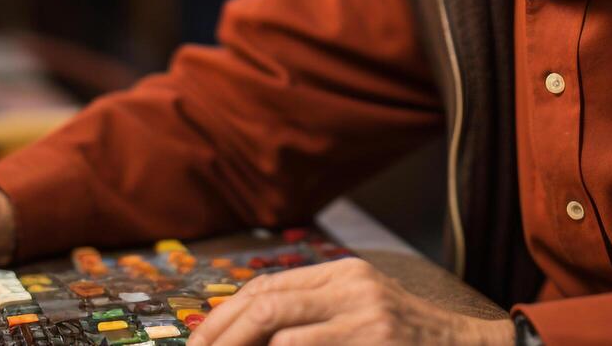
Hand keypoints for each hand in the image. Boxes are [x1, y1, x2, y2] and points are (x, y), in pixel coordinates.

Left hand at [191, 257, 514, 344]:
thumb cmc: (413, 342)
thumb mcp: (365, 311)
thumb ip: (317, 314)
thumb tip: (252, 334)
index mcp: (345, 274)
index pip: (268, 286)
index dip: (225, 316)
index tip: (198, 343)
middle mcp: (353, 286)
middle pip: (265, 303)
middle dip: (220, 336)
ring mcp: (366, 315)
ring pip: (280, 329)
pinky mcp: (377, 340)